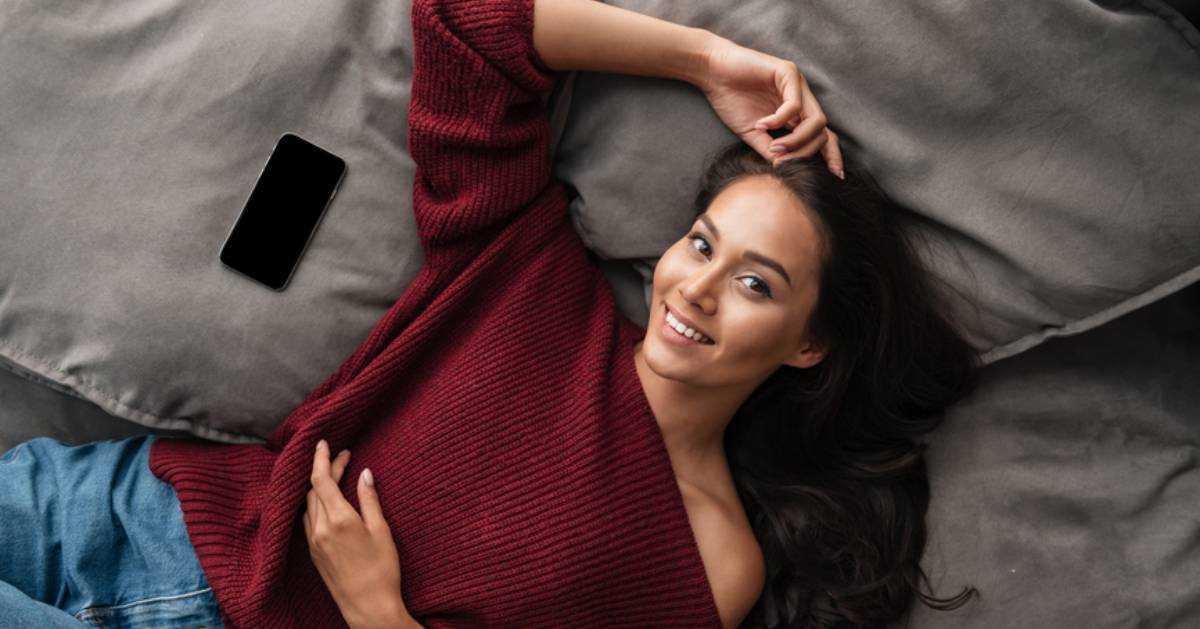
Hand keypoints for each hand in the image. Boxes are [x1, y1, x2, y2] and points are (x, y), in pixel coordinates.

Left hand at [305, 439, 411, 628]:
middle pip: (314, 489)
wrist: (368, 608)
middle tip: (343, 458)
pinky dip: (314, 504)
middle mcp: (320, 529)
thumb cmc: (382, 570)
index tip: (325, 442)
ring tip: (335, 476)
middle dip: (325, 470)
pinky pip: (307, 521)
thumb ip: (370, 499)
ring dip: (317, 487)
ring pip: (308, 505)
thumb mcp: (382, 530)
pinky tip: (326, 503)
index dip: (322, 458)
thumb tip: (364, 474)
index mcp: (339, 520)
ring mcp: (314, 543)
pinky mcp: (313, 554)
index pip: (321, 480)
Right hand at [697, 35, 842, 177]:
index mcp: (796, 114)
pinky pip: (794, 105)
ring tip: (774, 147)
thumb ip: (770, 150)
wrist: (712, 73)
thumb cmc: (731, 99)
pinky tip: (761, 124)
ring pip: (815, 120)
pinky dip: (779, 120)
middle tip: (782, 162)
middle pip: (824, 131)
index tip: (836, 176)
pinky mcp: (788, 73)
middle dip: (807, 152)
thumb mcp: (752, 133)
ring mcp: (798, 85)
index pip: (824, 136)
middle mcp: (802, 99)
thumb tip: (785, 170)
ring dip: (797, 140)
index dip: (832, 156)